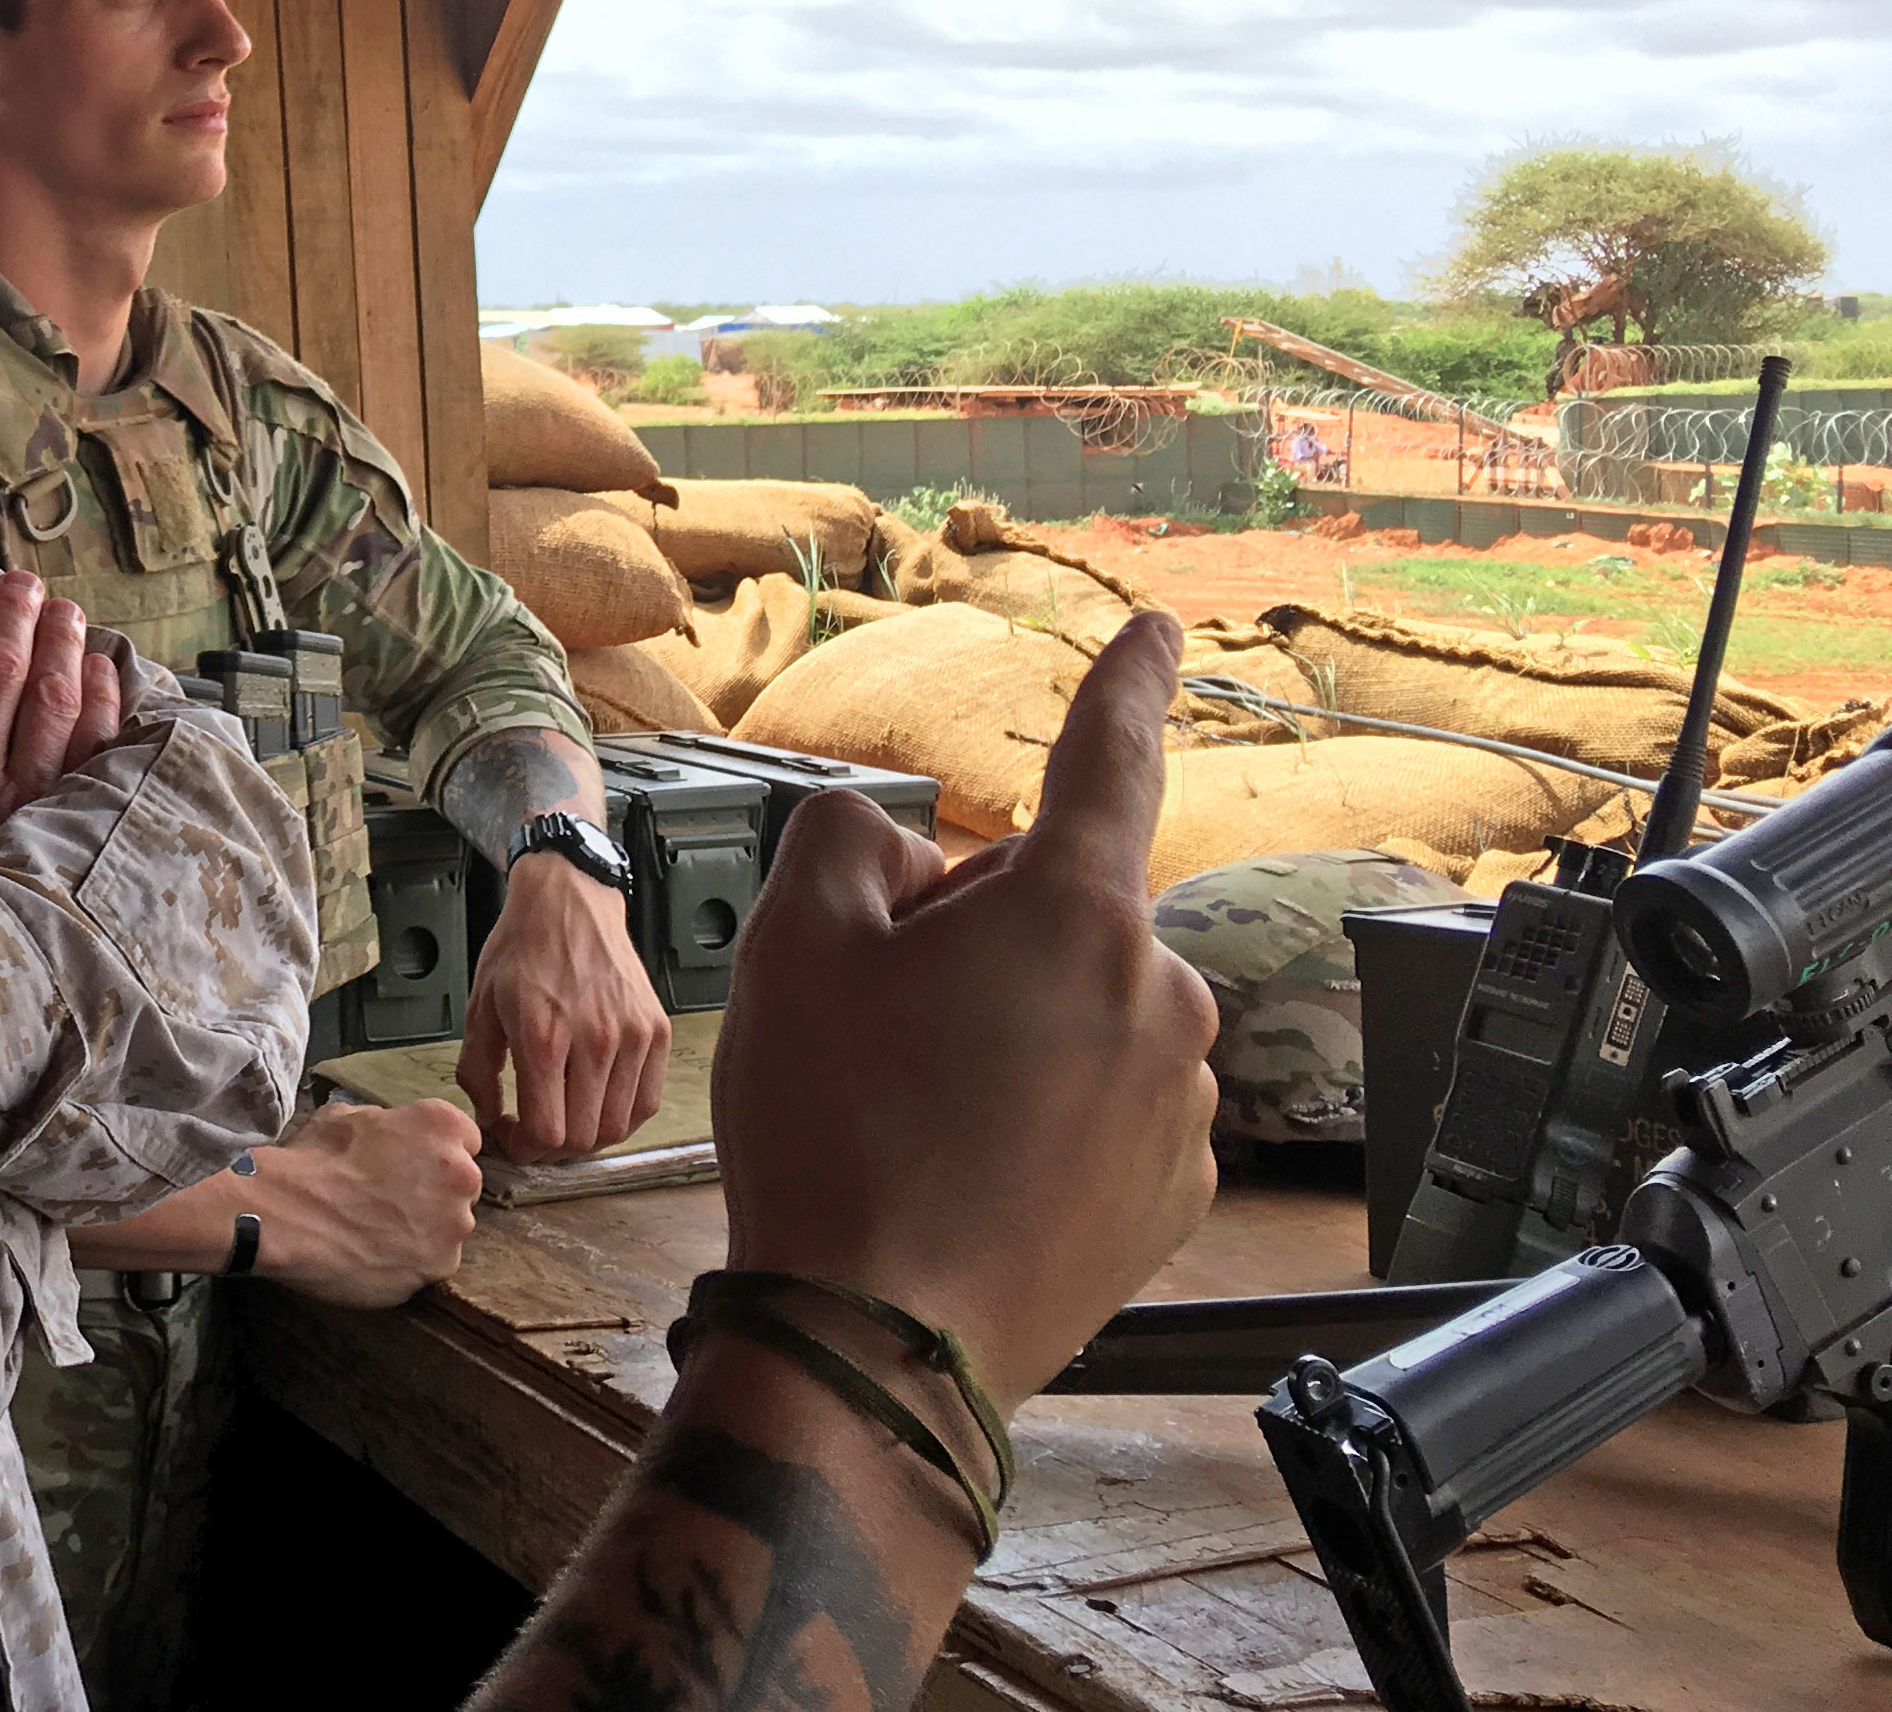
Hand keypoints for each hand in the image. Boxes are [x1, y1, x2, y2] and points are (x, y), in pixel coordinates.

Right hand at [64, 1099, 485, 1304]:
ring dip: (414, 1233)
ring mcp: (448, 1223)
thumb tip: (374, 1127)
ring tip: (359, 1231)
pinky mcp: (430, 1268)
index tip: (397, 1167)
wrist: (269, 1215)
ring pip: (445, 1230)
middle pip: (461, 1186)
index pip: (463, 1136)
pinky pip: (427, 1268)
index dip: (425, 1155)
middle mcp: (458, 1170)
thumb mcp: (336, 1116)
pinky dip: (401, 1266)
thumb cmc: (290, 1162)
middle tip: (374, 1202)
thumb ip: (374, 1124)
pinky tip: (361, 1256)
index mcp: (439, 1122)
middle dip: (424, 1195)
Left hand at [458, 853, 673, 1161]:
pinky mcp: (656, 1031)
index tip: (512, 1136)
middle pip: (583, 1138)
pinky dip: (621, 1117)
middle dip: (551, 1148)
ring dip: (586, 1136)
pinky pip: (646, 1102)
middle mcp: (594, 1040)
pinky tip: (596, 1103)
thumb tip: (489, 1119)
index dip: (524, 1148)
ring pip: (617, 1127)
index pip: (546, 1132)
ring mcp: (633, 1037)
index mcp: (543, 1036)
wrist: (568, 901)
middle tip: (534, 1131)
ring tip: (564, 1115)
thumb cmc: (522, 949)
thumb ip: (477, 1072)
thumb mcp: (479, 1007)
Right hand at [712, 610, 1217, 1406]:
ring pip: (1081, 1016)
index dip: (1128, 682)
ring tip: (912, 1114)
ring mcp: (1181, 1104)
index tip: (1159, 632)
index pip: (1110, 758)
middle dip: (979, 937)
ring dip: (1010, 1033)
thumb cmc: (835, 1135)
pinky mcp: (1176, 1193)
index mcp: (1076, 912)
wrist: (875, 1343)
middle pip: (1058, 913)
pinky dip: (1041, 1119)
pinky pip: (1104, 1110)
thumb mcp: (792, 942)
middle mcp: (1160, 996)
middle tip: (879, 1019)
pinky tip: (962, 1169)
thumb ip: (846, 840)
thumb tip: (895, 848)